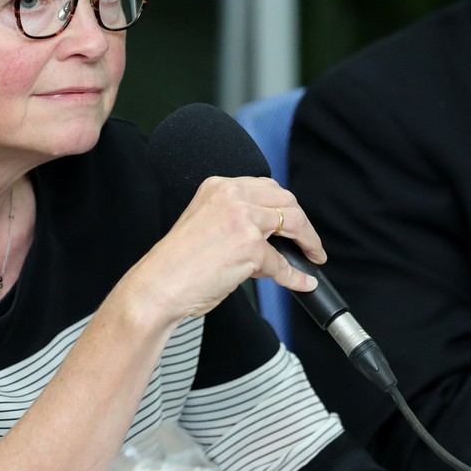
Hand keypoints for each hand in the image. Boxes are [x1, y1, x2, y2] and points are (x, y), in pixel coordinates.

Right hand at [118, 174, 325, 326]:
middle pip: (286, 201)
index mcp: (218, 186)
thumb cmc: (177, 263)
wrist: (159, 285)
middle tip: (309, 243)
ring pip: (294, 223)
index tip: (294, 223)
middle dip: (303, 223)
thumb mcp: (205, 225)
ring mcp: (243, 218)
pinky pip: (282, 262)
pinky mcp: (251, 245)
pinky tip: (300, 281)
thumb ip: (236, 221)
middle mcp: (231, 195)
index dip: (286, 207)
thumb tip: (273, 239)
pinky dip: (295, 275)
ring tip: (312, 257)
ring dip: (308, 242)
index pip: (266, 187)